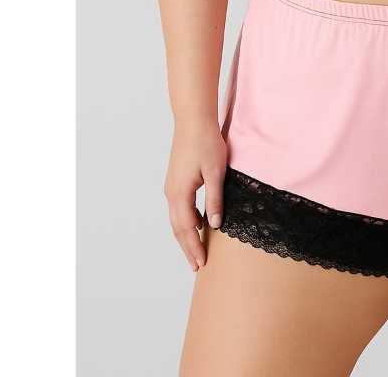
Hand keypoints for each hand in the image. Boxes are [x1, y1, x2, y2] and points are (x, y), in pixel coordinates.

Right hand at [163, 122, 227, 270]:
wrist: (193, 120)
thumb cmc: (206, 143)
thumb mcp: (216, 172)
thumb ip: (215, 199)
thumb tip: (214, 225)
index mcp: (180, 193)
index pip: (187, 229)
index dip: (194, 248)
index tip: (201, 265)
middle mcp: (171, 193)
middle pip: (178, 228)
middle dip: (188, 248)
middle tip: (197, 267)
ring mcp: (171, 186)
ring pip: (177, 219)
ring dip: (186, 236)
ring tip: (196, 251)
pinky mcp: (175, 180)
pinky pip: (179, 208)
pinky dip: (186, 221)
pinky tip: (198, 224)